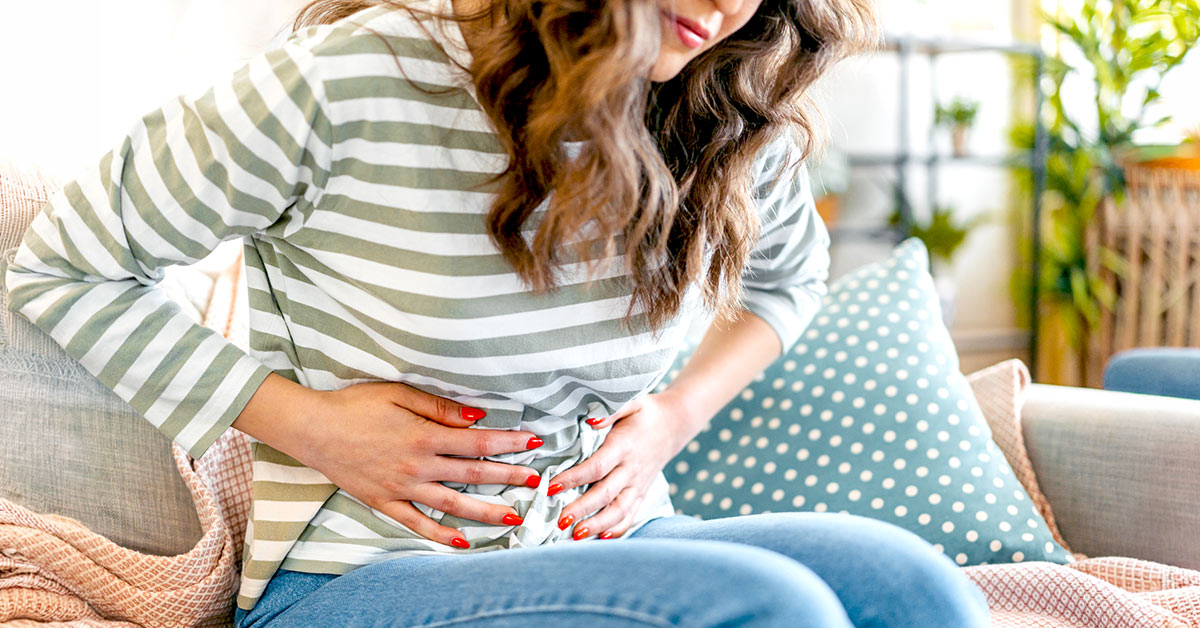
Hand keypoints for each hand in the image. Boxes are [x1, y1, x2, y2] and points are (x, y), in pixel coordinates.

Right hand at [289, 380, 544, 548]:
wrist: (312, 429)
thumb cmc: (355, 405)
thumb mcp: (399, 394)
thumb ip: (440, 407)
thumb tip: (478, 417)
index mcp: (423, 435)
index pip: (477, 442)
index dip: (509, 442)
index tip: (535, 442)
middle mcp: (417, 465)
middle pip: (473, 474)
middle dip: (509, 477)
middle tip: (537, 481)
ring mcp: (401, 487)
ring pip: (452, 504)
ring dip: (486, 511)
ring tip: (514, 516)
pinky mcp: (384, 502)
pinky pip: (417, 523)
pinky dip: (441, 534)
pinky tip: (463, 542)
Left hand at [547, 392, 700, 539]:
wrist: (675, 423)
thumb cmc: (645, 412)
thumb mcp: (630, 402)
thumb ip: (609, 411)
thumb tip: (590, 421)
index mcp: (625, 446)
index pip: (597, 466)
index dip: (574, 478)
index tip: (551, 487)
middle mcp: (632, 469)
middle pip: (606, 494)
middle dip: (582, 509)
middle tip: (560, 521)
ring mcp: (639, 484)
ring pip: (619, 510)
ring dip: (598, 525)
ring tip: (576, 536)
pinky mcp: (642, 492)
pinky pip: (631, 515)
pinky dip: (617, 529)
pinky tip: (600, 539)